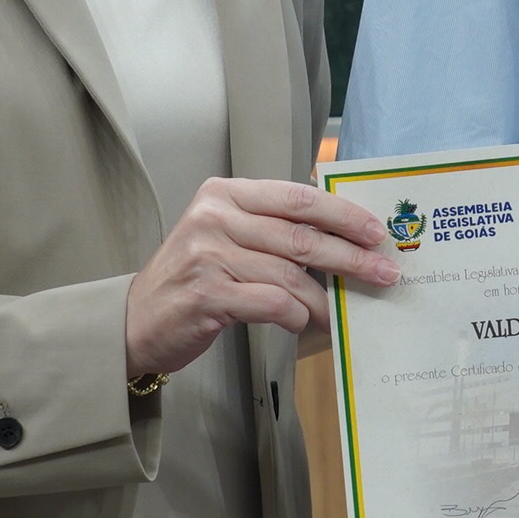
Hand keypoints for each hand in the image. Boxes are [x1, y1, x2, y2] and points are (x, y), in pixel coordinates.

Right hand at [124, 177, 397, 379]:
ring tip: (342, 312)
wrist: (134, 320)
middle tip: (384, 273)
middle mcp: (215, 217)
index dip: (343, 214)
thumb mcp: (226, 236)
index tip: (377, 232)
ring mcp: (208, 255)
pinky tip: (303, 323)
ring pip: (290, 274)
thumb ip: (272, 229)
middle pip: (301, 236)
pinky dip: (296, 315)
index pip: (298, 197)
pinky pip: (272, 303)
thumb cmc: (192, 279)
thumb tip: (344, 240)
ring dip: (324, 298)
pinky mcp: (207, 294)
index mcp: (225, 194)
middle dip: (350, 256)